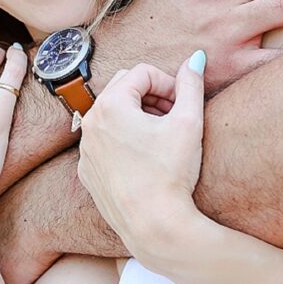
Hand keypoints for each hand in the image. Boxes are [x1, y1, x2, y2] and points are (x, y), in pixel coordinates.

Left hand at [77, 54, 205, 255]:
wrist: (153, 225)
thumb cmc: (171, 173)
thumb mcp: (189, 122)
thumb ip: (192, 84)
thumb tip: (196, 57)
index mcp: (111, 105)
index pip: (143, 72)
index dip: (169, 83)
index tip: (184, 104)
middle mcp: (90, 123)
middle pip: (124, 89)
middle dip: (151, 96)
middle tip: (175, 116)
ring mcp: (86, 149)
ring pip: (113, 116)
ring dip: (138, 117)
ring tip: (163, 137)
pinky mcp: (87, 172)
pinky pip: (104, 143)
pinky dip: (124, 141)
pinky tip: (146, 159)